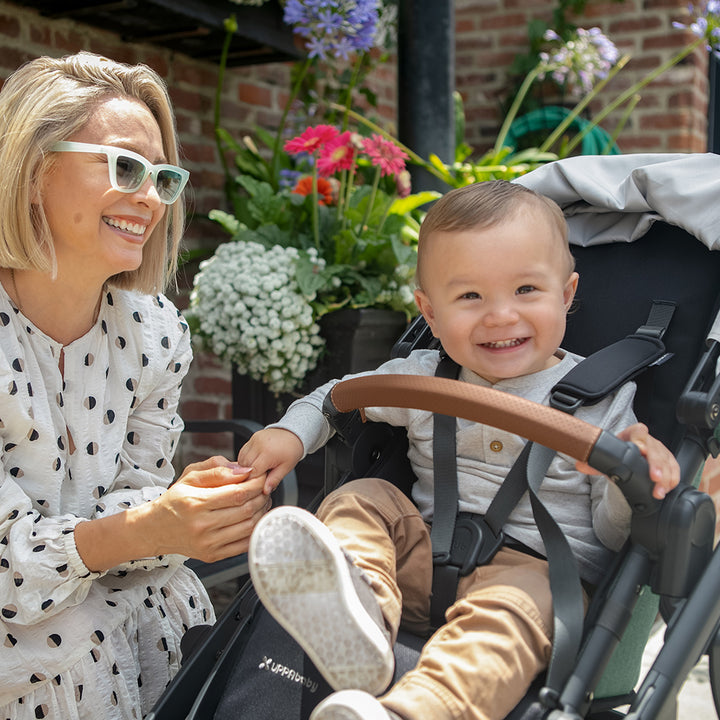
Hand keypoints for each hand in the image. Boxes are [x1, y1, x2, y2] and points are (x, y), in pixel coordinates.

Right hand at [146, 456, 271, 562]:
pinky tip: (256, 518)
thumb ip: (217, 470)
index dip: (256, 483)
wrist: (154, 529)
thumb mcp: (190, 476)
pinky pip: (243, 545)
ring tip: (262, 501)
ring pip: (249, 527)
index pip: (238, 492)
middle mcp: (202, 525)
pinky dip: (256, 530)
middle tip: (265, 487)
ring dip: (262, 512)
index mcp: (196, 503)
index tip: (261, 476)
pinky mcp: (212, 555)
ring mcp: (208, 543)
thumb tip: (244, 470)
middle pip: (246, 510)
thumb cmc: (175, 500)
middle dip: (262, 496)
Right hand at [237, 427, 304, 494]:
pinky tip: (254, 463)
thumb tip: (265, 491)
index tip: (257, 486)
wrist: (293, 434)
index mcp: (268, 453)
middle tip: (259, 478)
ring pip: (241, 459)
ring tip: (258, 470)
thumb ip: (274, 480)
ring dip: (246, 468)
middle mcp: (258, 445)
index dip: (253, 481)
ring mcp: (254, 440)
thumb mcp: (286, 468)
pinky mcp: (252, 438)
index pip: (252, 472)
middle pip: (244, 466)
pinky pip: (243, 452)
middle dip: (249, 475)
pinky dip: (245, 460)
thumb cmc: (291, 450)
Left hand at [576, 422, 679, 499]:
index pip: (638, 431)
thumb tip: (580, 465)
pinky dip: (672, 480)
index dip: (640, 439)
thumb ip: (594, 462)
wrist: (628, 457)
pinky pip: (674, 469)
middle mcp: (649, 441)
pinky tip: (667, 488)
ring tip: (659, 490)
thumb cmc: (618, 454)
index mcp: (632, 434)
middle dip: (656, 464)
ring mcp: (660, 451)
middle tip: (654, 477)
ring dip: (665, 477)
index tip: (640, 449)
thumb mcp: (607, 456)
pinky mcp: (669, 462)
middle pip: (656, 449)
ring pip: (667, 461)